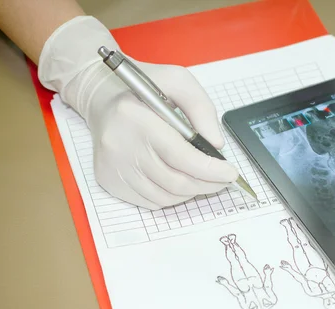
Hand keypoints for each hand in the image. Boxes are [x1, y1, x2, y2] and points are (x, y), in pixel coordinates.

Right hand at [38, 17, 237, 208]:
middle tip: (224, 180)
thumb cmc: (145, 89)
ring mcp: (112, 166)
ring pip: (164, 197)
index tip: (231, 174)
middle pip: (174, 182)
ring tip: (202, 179)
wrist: (103, 99)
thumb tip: (217, 144)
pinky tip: (178, 181)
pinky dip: (171, 197)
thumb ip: (201, 108)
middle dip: (207, 185)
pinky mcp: (108, 180)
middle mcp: (119, 145)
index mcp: (135, 117)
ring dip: (191, 192)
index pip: (180, 156)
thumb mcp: (177, 81)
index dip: (210, 170)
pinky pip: (150, 202)